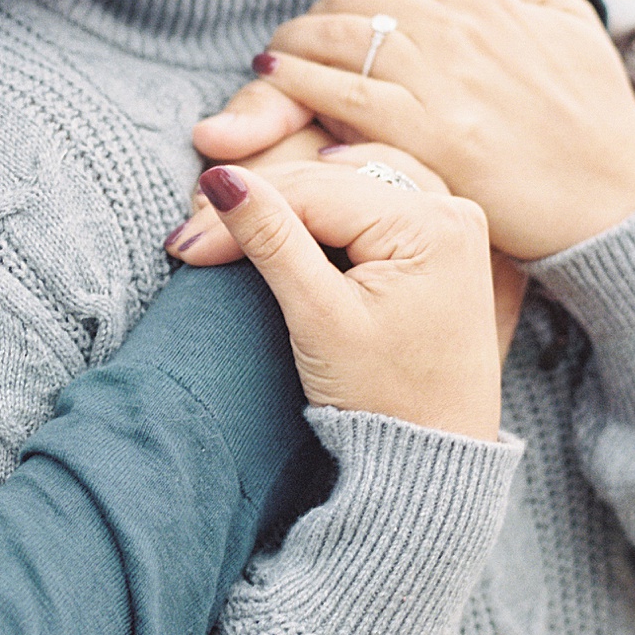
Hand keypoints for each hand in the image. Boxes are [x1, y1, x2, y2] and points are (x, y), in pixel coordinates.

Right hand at [169, 134, 528, 364]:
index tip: (181, 244)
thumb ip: (271, 240)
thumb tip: (221, 177)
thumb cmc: (383, 399)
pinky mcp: (443, 244)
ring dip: (292, 198)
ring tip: (229, 220)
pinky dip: (330, 206)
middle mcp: (452, 210)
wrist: (434, 457)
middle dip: (260, 204)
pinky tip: (290, 212)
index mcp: (431, 223)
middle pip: (332, 183)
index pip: (313, 193)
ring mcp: (452, 225)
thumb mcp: (319, 316)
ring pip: (352, 183)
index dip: (240, 211)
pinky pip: (378, 200)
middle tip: (190, 233)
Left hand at [192, 0, 634, 262]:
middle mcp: (462, 32)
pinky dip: (298, 80)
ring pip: (341, 41)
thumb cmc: (597, 120)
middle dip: (317, 14)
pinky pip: (342, 94)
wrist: (615, 200)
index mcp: (493, 4)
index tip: (335, 16)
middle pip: (358, 2)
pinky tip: (275, 79)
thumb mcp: (574, 27)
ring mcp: (444, 82)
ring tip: (273, 57)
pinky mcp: (426, 135)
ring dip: (295, 42)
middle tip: (292, 37)